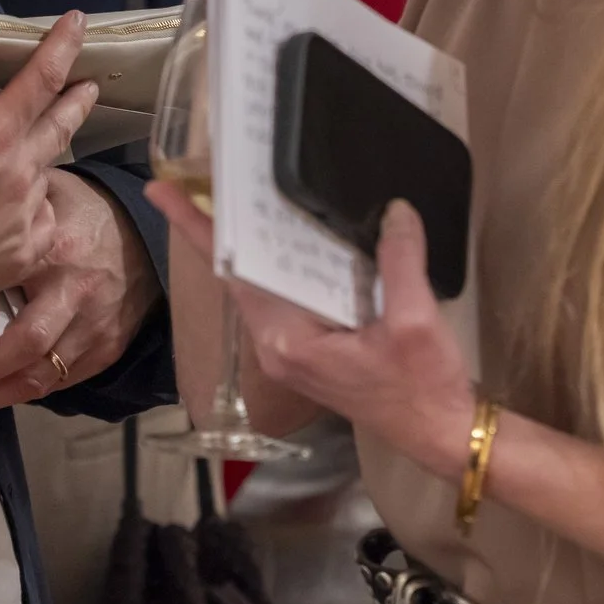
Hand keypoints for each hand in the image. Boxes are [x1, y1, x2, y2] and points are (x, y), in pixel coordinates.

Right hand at [0, 11, 98, 322]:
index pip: (42, 79)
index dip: (62, 46)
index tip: (78, 23)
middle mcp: (23, 175)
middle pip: (61, 126)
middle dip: (76, 101)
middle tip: (90, 86)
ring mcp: (27, 219)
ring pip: (47, 174)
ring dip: (46, 154)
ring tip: (38, 145)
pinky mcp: (23, 255)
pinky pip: (42, 220)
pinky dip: (37, 205)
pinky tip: (24, 203)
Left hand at [0, 169, 159, 416]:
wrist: (148, 230)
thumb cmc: (85, 210)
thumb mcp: (46, 195)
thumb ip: (7, 207)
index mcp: (54, 251)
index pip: (4, 293)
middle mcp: (76, 293)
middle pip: (24, 348)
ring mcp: (96, 327)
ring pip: (42, 377)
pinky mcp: (108, 348)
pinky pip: (63, 382)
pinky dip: (27, 391)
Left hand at [149, 180, 474, 476]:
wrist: (441, 433)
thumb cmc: (423, 387)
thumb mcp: (416, 322)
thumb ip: (399, 261)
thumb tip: (392, 210)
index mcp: (287, 340)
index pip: (232, 272)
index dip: (197, 228)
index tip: (162, 191)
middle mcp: (277, 345)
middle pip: (240, 273)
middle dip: (222, 223)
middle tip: (209, 171)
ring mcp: (291, 349)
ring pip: (263, 283)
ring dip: (254, 240)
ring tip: (240, 190)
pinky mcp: (312, 347)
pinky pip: (287, 294)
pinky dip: (285, 260)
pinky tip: (293, 231)